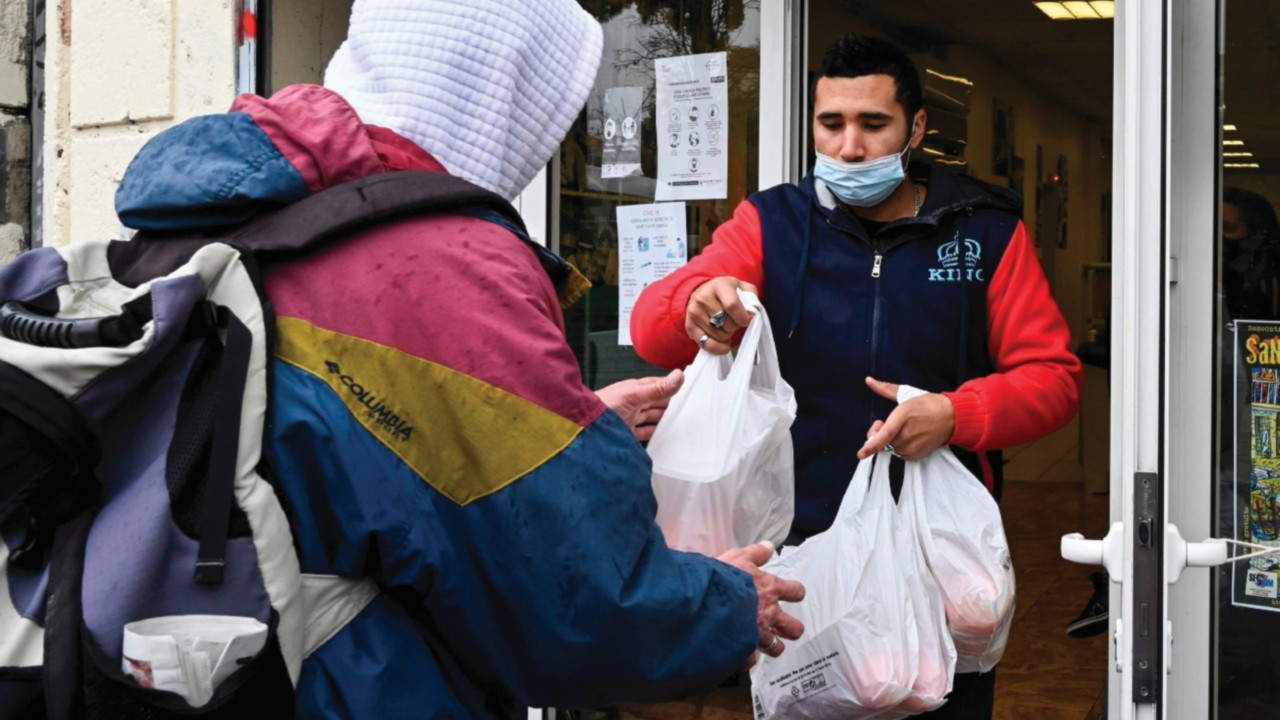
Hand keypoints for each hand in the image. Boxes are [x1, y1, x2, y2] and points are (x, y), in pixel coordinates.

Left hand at [594, 369, 682, 441]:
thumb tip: (678, 375)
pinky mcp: (625, 432)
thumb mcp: (634, 396)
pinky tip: (661, 435)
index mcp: (634, 389)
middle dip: (669, 403)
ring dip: (662, 418)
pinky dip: (653, 433)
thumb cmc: (602, 407)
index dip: (671, 385)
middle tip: (688, 406)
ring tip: (678, 420)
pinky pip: (644, 432)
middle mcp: (632, 402)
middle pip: (655, 402)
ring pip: (651, 416)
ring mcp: (629, 417)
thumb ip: (657, 389)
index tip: (686, 386)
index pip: (657, 384)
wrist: (583, 428)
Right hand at [684, 277, 759, 354]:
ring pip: (719, 336)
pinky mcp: (689, 325)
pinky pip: (706, 344)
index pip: (732, 305)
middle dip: (735, 326)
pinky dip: (718, 347)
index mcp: (719, 285)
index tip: (746, 320)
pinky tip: (722, 341)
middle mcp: (704, 297)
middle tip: (733, 320)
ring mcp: (694, 312)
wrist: (703, 292)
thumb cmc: (727, 292)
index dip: (743, 317)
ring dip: (727, 335)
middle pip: (726, 323)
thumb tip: (751, 314)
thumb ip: (752, 297)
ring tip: (725, 326)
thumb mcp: (742, 287)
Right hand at [716, 541, 804, 665]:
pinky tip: (740, 655)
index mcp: (770, 589)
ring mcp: (757, 633)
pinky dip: (745, 658)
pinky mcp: (743, 648)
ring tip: (766, 645)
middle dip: (791, 629)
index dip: (796, 592)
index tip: (794, 593)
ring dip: (772, 647)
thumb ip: (756, 552)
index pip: (795, 592)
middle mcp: (768, 614)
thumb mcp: (738, 557)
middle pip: (793, 628)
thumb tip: (769, 546)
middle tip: (785, 627)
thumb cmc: (721, 578)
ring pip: (775, 648)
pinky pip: (749, 660)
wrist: (704, 599)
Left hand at [856, 377, 954, 460]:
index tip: (861, 453)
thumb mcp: (905, 393)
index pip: (884, 435)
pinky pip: (899, 454)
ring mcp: (912, 446)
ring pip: (890, 448)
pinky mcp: (916, 455)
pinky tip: (909, 436)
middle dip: (878, 433)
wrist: (950, 417)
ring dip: (890, 440)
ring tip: (902, 428)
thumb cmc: (927, 404)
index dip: (871, 445)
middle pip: (882, 441)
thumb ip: (884, 388)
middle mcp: (907, 434)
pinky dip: (899, 446)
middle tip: (883, 422)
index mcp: (902, 417)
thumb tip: (868, 380)